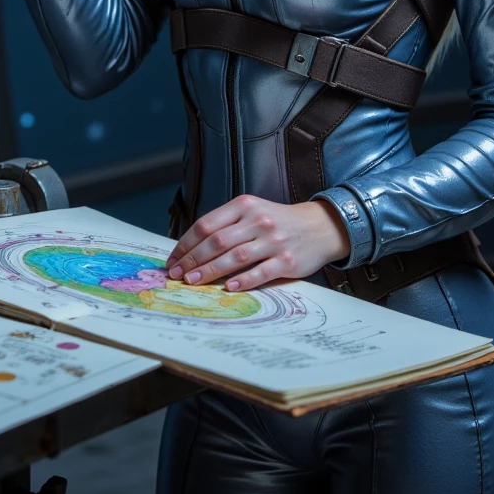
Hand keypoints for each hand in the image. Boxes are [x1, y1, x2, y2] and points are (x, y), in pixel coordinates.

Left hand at [165, 195, 350, 291]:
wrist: (320, 226)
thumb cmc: (278, 222)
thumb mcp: (252, 212)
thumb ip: (226, 225)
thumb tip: (192, 249)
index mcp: (244, 206)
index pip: (207, 224)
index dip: (186, 243)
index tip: (173, 259)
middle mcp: (257, 221)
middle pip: (217, 241)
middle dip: (192, 259)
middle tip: (176, 274)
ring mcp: (273, 241)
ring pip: (235, 257)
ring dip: (210, 271)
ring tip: (192, 281)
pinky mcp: (287, 261)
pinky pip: (261, 272)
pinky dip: (243, 280)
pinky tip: (229, 288)